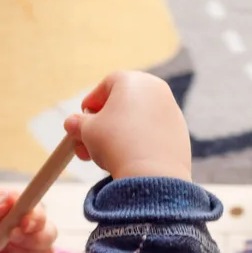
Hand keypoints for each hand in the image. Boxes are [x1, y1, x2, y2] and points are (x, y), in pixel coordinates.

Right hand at [62, 71, 191, 180]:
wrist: (152, 172)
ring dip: (120, 134)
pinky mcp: (180, 131)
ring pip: (138, 119)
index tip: (82, 120)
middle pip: (123, 103)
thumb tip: (71, 124)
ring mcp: (171, 109)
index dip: (91, 104)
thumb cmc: (116, 143)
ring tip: (104, 156)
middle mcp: (155, 88)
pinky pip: (153, 133)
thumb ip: (78, 124)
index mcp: (132, 80)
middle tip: (88, 144)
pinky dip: (140, 141)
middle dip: (103, 124)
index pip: (105, 86)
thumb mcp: (87, 131)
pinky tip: (129, 159)